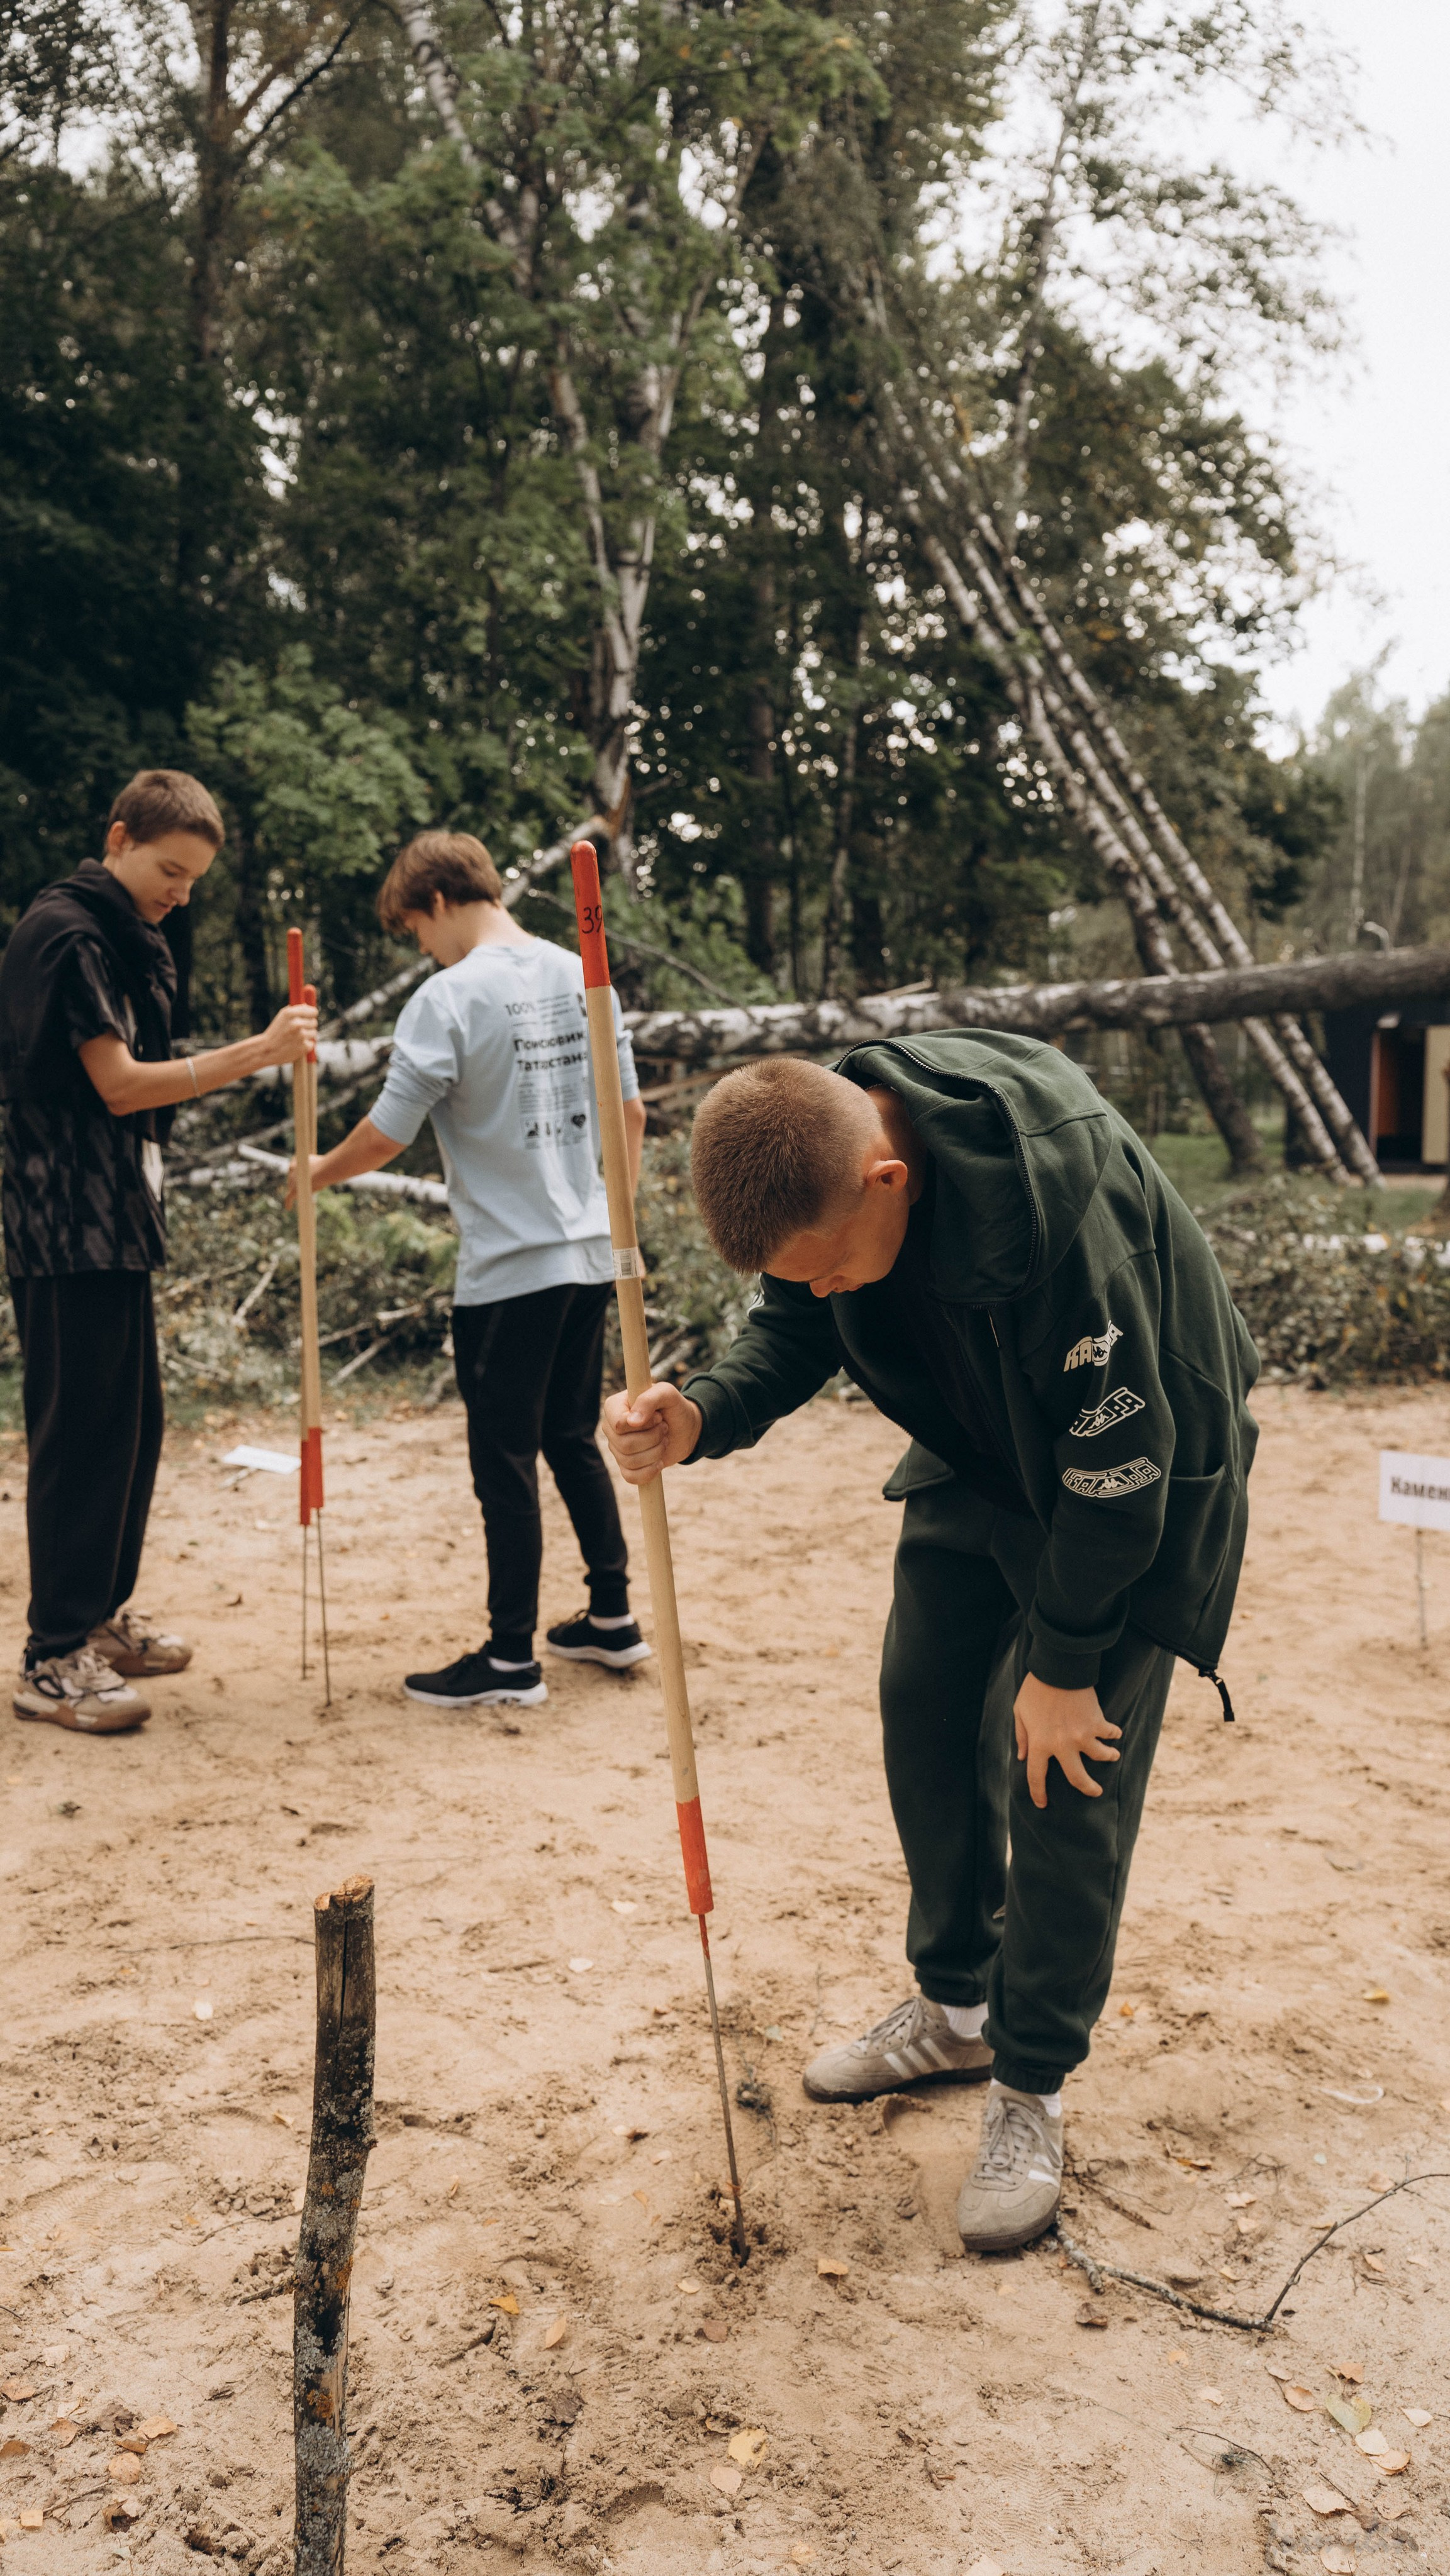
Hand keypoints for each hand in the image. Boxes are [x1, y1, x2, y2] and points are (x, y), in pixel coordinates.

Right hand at [260, 1002, 317, 1067]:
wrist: (267, 1050)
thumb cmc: (275, 1032)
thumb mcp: (282, 1016)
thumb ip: (295, 1010)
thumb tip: (308, 1006)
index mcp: (290, 1013)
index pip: (313, 1011)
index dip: (311, 1015)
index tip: (309, 1017)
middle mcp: (297, 1023)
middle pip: (314, 1022)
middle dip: (308, 1026)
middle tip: (298, 1030)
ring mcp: (301, 1036)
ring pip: (313, 1033)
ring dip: (307, 1036)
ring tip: (295, 1038)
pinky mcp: (304, 1047)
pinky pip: (311, 1043)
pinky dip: (305, 1045)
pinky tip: (295, 1046)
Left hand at [283, 1154, 325, 1211]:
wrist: (324, 1170)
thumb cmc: (325, 1165)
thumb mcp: (320, 1163)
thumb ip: (317, 1167)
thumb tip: (323, 1169)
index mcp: (297, 1161)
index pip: (294, 1168)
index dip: (297, 1173)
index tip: (300, 1177)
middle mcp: (292, 1170)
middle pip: (292, 1179)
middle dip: (296, 1183)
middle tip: (301, 1188)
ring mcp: (292, 1180)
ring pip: (291, 1187)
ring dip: (296, 1192)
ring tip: (298, 1197)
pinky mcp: (293, 1190)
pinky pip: (288, 1198)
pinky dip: (288, 1203)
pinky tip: (289, 1208)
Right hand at [602, 1383, 702, 1484]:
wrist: (685, 1428)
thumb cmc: (673, 1407)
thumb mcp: (667, 1393)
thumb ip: (649, 1399)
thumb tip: (632, 1422)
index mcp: (614, 1406)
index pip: (618, 1424)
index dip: (643, 1424)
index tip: (658, 1416)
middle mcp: (611, 1428)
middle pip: (624, 1444)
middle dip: (653, 1438)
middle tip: (664, 1428)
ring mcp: (617, 1448)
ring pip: (629, 1461)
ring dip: (655, 1452)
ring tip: (663, 1440)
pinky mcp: (626, 1466)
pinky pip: (631, 1477)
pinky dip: (650, 1471)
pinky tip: (659, 1461)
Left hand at [1013, 1673, 1120, 1808]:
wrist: (1058, 1669)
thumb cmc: (1035, 1689)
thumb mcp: (1020, 1712)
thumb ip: (1022, 1736)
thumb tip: (1022, 1757)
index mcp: (1039, 1744)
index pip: (1036, 1776)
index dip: (1038, 1793)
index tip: (1042, 1804)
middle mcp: (1061, 1745)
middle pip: (1077, 1777)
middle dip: (1088, 1788)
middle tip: (1095, 1792)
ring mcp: (1082, 1735)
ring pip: (1101, 1756)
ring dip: (1109, 1757)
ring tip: (1113, 1756)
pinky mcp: (1097, 1723)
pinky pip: (1110, 1734)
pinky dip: (1114, 1734)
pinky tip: (1115, 1734)